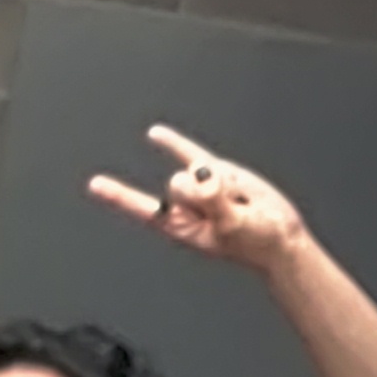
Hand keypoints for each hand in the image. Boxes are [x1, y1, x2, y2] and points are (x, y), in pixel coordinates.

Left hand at [89, 123, 304, 274]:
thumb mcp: (231, 226)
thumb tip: (201, 177)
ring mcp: (199, 186)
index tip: (95, 185)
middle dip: (202, 192)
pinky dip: (172, 142)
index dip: (120, 195)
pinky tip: (154, 134)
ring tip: (238, 200)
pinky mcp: (215, 171)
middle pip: (177, 184)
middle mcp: (184, 205)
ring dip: (218, 180)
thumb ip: (214, 201)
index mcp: (180, 226)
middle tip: (230, 210)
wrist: (281, 235)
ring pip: (194, 168)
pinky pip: (191, 152)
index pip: (144, 208)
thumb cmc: (256, 242)